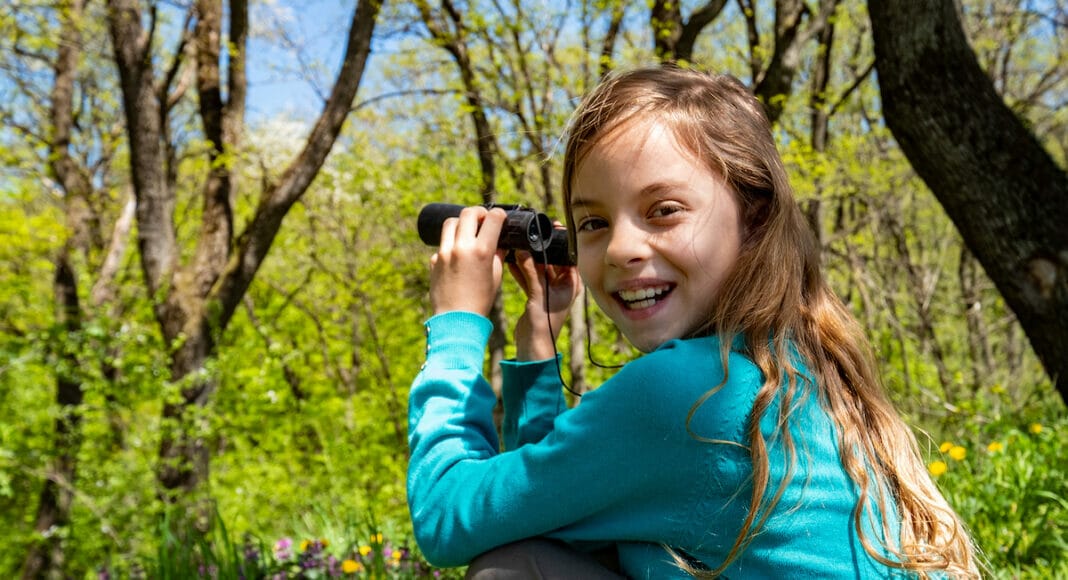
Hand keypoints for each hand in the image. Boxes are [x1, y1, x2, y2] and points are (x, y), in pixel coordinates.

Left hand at [430, 206, 506, 316]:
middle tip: (484, 219)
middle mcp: (462, 247)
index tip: (500, 217)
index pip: (492, 219)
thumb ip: (497, 255)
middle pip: (469, 213)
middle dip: (479, 212)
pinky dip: (452, 243)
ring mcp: (445, 252)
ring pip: (451, 222)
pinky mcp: (434, 260)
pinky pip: (443, 243)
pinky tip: (458, 254)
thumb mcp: (495, 276)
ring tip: (468, 231)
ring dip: (462, 222)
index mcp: (482, 251)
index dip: (499, 214)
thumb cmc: (480, 300)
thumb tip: (499, 243)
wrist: (457, 319)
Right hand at [507, 224, 580, 360]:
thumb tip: (524, 249)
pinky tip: (510, 260)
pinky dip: (521, 270)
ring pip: (538, 268)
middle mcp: (562, 285)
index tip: (552, 228)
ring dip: (528, 259)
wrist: (533, 346)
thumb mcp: (539, 293)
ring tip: (518, 244)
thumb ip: (532, 270)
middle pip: (552, 260)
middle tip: (530, 233)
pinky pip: (529, 277)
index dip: (560, 242)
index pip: (568, 256)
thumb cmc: (544, 324)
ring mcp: (549, 290)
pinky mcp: (536, 295)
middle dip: (540, 248)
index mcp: (571, 284)